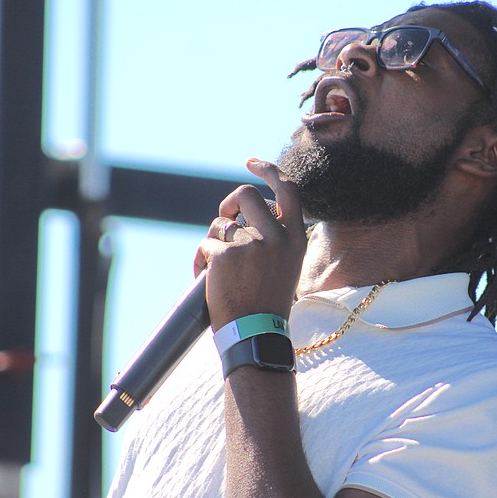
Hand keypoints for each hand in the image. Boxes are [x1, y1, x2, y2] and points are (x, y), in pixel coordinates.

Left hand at [194, 159, 306, 330]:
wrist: (256, 334)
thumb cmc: (266, 302)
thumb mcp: (284, 265)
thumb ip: (273, 236)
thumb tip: (243, 212)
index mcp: (296, 238)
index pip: (288, 190)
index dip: (269, 170)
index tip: (252, 163)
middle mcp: (278, 237)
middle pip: (246, 194)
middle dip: (229, 204)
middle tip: (224, 219)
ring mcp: (252, 245)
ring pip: (221, 223)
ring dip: (214, 241)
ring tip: (217, 268)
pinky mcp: (226, 255)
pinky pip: (205, 244)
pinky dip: (200, 260)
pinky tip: (206, 279)